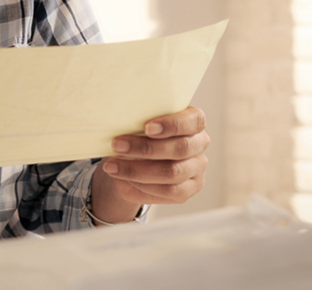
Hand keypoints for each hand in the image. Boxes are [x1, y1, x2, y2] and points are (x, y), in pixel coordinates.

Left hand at [89, 106, 209, 222]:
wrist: (131, 161)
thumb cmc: (137, 134)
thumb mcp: (137, 123)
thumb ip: (138, 121)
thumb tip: (120, 124)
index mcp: (193, 121)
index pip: (194, 120)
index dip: (172, 124)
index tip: (146, 127)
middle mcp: (199, 144)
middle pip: (180, 148)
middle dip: (146, 148)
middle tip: (117, 145)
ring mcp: (197, 169)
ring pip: (172, 172)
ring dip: (138, 170)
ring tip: (113, 166)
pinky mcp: (188, 190)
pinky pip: (167, 191)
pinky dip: (143, 185)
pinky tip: (125, 178)